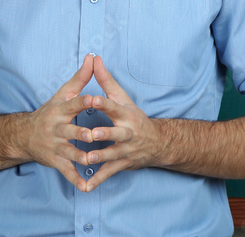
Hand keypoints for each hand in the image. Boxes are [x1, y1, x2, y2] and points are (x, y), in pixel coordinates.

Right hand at [22, 53, 94, 191]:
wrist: (23, 136)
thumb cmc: (49, 112)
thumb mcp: (62, 94)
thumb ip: (80, 78)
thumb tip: (93, 58)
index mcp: (61, 110)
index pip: (74, 104)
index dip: (85, 101)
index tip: (97, 99)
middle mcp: (57, 128)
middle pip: (72, 130)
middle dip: (83, 133)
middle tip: (96, 136)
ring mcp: (56, 146)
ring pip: (70, 152)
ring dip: (81, 157)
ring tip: (93, 161)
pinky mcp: (55, 161)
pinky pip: (66, 171)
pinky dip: (76, 180)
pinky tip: (87, 187)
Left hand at [82, 55, 164, 191]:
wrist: (158, 143)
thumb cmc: (133, 116)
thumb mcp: (122, 97)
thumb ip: (105, 79)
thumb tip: (94, 58)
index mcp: (125, 114)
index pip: (113, 106)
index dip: (103, 103)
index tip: (91, 99)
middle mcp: (127, 132)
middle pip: (116, 133)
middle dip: (105, 134)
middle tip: (92, 134)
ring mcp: (126, 150)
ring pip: (112, 155)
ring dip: (99, 158)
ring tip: (86, 159)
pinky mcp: (123, 164)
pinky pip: (109, 173)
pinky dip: (98, 181)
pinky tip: (86, 187)